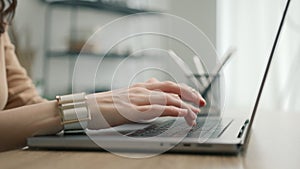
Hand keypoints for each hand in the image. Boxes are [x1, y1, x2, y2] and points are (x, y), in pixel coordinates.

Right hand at [86, 78, 205, 128]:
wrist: (87, 107)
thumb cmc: (105, 104)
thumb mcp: (127, 94)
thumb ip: (142, 91)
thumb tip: (154, 84)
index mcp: (141, 87)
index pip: (168, 85)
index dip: (185, 90)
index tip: (196, 98)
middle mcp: (142, 90)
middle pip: (172, 87)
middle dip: (189, 94)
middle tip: (202, 103)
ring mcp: (137, 99)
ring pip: (167, 99)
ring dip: (183, 106)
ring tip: (194, 114)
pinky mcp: (132, 111)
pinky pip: (155, 109)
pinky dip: (171, 111)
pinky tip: (180, 114)